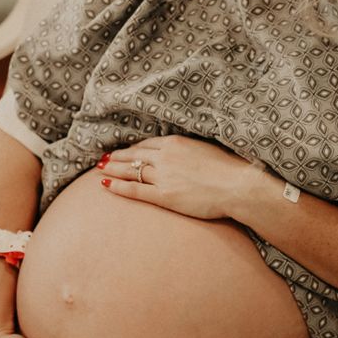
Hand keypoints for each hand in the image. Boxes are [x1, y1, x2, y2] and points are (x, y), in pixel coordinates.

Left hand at [96, 135, 252, 219]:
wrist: (237, 186)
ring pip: (131, 171)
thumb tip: (186, 153)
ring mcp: (163, 176)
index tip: (124, 151)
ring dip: (113, 170)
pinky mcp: (164, 195)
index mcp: (177, 142)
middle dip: (118, 157)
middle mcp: (166, 156)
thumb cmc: (230, 169)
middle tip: (104, 159)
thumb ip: (190, 150)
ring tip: (101, 170)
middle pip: (134, 155)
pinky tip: (106, 185)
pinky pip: (135, 190)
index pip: (147, 144)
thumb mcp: (208, 149)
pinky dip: (118, 187)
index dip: (133, 148)